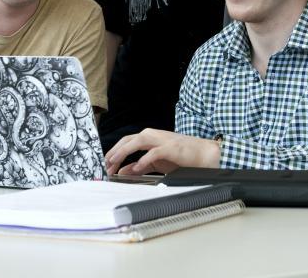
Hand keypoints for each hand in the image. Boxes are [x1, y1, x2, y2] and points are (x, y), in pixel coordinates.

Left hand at [104, 128, 220, 174]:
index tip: (105, 164)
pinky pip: (154, 152)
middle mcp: (153, 135)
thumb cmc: (181, 157)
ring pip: (137, 141)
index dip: (114, 151)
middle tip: (105, 165)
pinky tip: (137, 168)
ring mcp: (162, 140)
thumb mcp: (156, 164)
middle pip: (128, 139)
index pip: (126, 141)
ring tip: (114, 162)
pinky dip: (144, 160)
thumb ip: (140, 167)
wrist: (203, 154)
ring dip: (124, 151)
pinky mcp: (171, 147)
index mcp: (149, 138)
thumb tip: (123, 171)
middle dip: (114, 152)